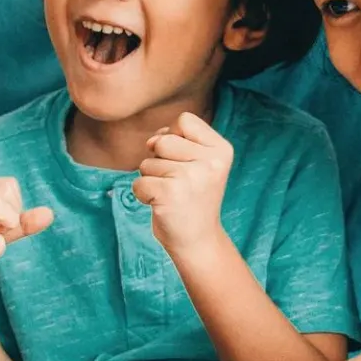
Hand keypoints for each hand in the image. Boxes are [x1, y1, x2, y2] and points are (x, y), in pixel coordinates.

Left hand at [134, 112, 232, 256]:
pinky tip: (162, 206)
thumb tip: (152, 141)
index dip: (175, 137)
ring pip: (148, 162)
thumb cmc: (193, 197)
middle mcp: (210, 162)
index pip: (184, 120)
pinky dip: (143, 195)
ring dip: (152, 179)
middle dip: (160, 160)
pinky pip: (139, 182)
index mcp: (221, 149)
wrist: (198, 240)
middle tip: (178, 183)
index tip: (185, 162)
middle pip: (163, 140)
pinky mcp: (170, 194)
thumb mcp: (197, 162)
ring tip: (172, 196)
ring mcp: (191, 177)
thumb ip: (175, 140)